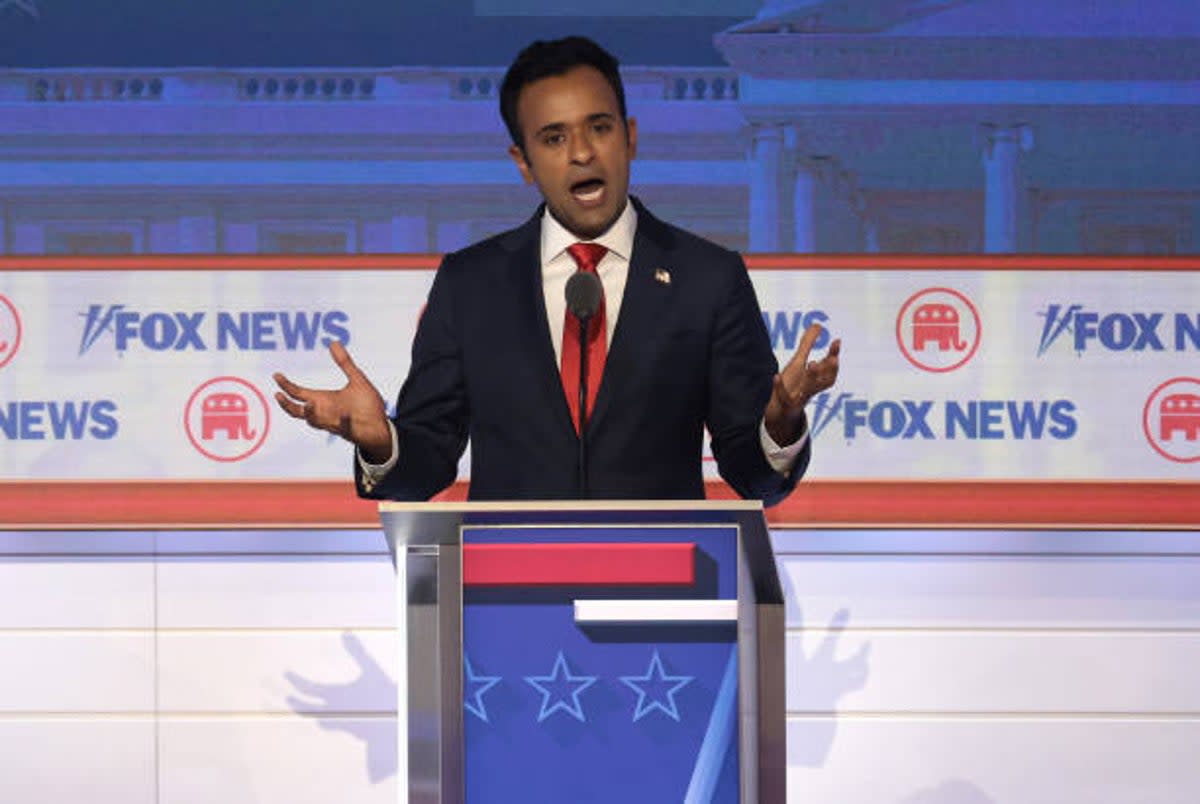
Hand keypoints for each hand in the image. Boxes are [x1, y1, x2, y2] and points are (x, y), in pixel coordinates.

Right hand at [273, 341, 391, 461]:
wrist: (381, 427)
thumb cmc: (367, 405)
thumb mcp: (357, 380)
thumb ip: (345, 363)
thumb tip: (334, 343)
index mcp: (324, 400)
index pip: (299, 393)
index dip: (286, 385)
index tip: (276, 374)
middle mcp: (325, 412)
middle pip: (298, 412)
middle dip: (288, 405)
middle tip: (279, 395)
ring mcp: (334, 423)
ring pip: (315, 422)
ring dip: (312, 414)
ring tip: (310, 403)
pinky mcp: (349, 431)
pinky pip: (343, 428)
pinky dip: (344, 422)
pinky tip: (347, 416)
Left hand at [764, 323, 840, 445]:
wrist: (781, 410)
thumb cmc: (793, 383)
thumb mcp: (799, 362)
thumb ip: (808, 343)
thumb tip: (818, 325)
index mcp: (816, 378)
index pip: (829, 367)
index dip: (834, 355)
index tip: (837, 340)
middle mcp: (811, 388)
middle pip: (824, 380)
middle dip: (829, 368)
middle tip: (831, 357)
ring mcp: (800, 397)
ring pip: (809, 390)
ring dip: (812, 377)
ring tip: (811, 363)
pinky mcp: (786, 405)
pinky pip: (784, 397)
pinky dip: (779, 388)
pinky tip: (775, 376)